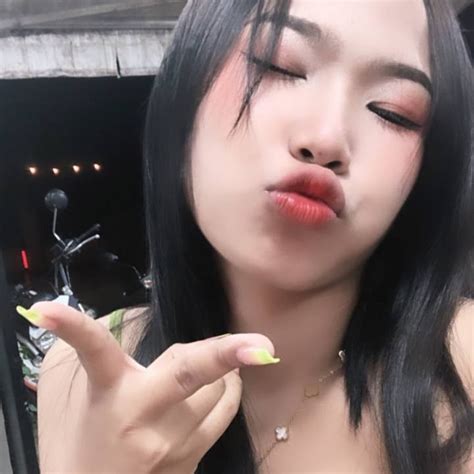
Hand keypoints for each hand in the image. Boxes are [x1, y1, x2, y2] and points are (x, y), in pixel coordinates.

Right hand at [20, 302, 278, 472]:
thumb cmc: (93, 441)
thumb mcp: (96, 398)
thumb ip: (119, 363)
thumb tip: (158, 330)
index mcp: (110, 392)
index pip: (93, 349)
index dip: (73, 326)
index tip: (47, 310)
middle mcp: (142, 414)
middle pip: (187, 373)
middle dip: (224, 354)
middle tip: (261, 344)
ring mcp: (170, 441)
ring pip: (216, 391)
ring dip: (225, 368)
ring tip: (223, 361)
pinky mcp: (191, 459)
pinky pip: (225, 415)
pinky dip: (230, 392)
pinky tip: (228, 382)